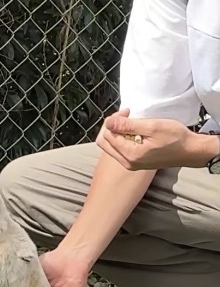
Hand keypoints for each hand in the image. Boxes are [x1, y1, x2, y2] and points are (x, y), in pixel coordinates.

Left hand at [97, 110, 218, 169]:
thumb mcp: (152, 127)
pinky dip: (122, 138)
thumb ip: (128, 125)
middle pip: (104, 142)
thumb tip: (108, 122)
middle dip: (111, 126)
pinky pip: (119, 149)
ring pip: (111, 146)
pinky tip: (134, 131)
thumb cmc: (176, 138)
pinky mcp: (134, 163)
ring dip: (117, 132)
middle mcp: (126, 162)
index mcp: (130, 155)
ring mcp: (130, 164)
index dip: (113, 120)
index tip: (127, 112)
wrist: (190, 151)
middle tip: (126, 116)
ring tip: (131, 122)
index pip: (107, 135)